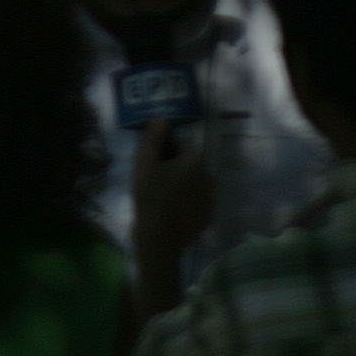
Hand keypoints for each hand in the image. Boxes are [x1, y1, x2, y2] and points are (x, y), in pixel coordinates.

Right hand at [130, 115, 215, 299]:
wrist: (160, 238)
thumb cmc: (149, 196)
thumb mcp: (144, 163)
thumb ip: (153, 138)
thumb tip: (162, 117)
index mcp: (194, 160)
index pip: (180, 144)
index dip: (164, 149)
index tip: (151, 161)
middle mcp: (209, 175)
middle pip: (189, 163)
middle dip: (175, 166)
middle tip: (154, 178)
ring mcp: (211, 197)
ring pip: (194, 182)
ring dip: (182, 183)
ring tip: (163, 195)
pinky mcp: (209, 215)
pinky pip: (198, 200)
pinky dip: (187, 200)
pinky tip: (172, 208)